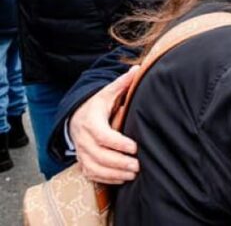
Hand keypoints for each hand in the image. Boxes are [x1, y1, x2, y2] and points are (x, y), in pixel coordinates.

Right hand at [69, 66, 140, 183]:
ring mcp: (81, 152)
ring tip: (133, 174)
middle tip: (138, 165)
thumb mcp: (107, 93)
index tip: (135, 147)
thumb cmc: (97, 105)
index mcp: (91, 122)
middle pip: (99, 155)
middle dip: (119, 162)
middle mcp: (83, 139)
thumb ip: (121, 84)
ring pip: (95, 168)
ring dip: (114, 174)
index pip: (103, 136)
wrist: (75, 117)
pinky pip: (91, 174)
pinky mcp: (82, 162)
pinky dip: (106, 179)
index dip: (118, 143)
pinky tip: (122, 179)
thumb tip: (136, 69)